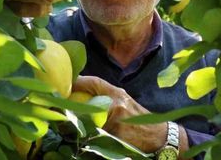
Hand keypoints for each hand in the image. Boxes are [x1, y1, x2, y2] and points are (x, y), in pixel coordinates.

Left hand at [73, 76, 188, 155]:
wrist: (159, 136)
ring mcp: (116, 120)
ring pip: (89, 121)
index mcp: (118, 93)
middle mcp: (117, 103)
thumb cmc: (139, 119)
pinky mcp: (116, 135)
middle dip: (73, 106)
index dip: (78, 81)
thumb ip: (107, 98)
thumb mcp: (125, 102)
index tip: (65, 84)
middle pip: (86, 103)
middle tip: (61, 108)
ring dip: (79, 124)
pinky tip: (84, 138)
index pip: (95, 82)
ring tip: (68, 126)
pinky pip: (97, 136)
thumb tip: (82, 97)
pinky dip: (90, 137)